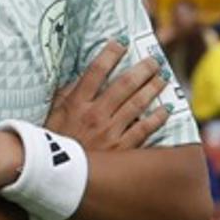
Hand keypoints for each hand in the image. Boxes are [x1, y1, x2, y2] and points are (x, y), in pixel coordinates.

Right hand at [45, 41, 170, 151]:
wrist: (57, 178)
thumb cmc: (53, 144)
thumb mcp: (53, 115)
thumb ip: (66, 95)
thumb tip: (81, 77)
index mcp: (76, 103)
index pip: (96, 71)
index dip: (110, 53)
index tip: (123, 42)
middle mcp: (94, 114)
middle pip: (124, 84)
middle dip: (142, 68)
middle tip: (154, 59)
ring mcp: (110, 132)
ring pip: (138, 103)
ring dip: (153, 87)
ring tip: (163, 77)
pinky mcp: (121, 150)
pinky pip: (144, 129)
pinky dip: (157, 117)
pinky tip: (166, 108)